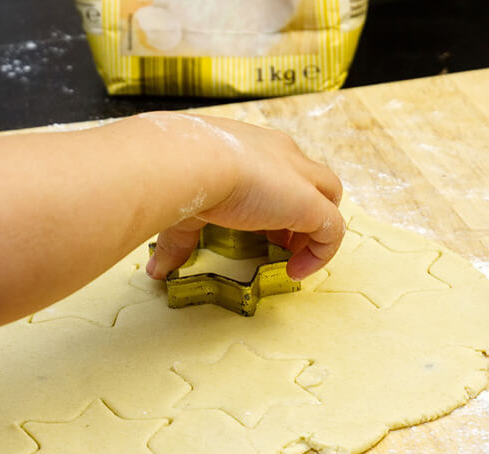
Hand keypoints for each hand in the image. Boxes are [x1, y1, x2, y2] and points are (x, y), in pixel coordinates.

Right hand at [144, 113, 344, 280]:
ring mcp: (300, 178)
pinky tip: (295, 271)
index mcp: (253, 146)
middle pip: (312, 180)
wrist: (189, 161)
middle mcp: (282, 154)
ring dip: (313, 230)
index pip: (279, 168)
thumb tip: (156, 269)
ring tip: (290, 259)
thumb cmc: (178, 172)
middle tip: (277, 241)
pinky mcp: (310, 204)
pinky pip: (332, 230)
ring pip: (328, 199)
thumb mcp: (182, 206)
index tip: (257, 228)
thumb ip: (177, 239)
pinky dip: (320, 253)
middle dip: (301, 211)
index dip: (275, 199)